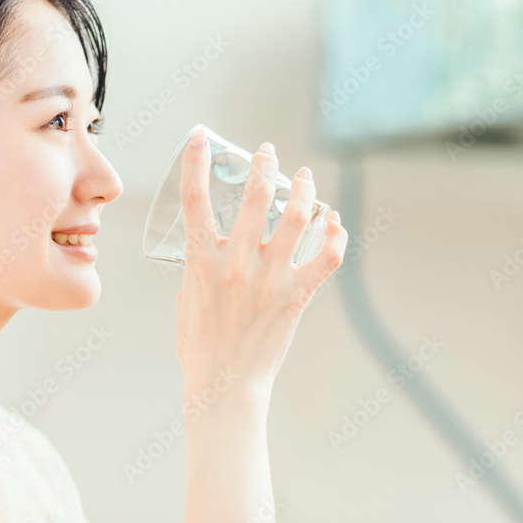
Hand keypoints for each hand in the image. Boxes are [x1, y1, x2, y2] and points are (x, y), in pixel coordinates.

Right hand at [174, 128, 347, 401]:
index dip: (195, 162)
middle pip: (255, 197)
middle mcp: (237, 264)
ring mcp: (270, 279)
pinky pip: (327, 257)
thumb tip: (214, 243)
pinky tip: (334, 221)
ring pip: (298, 217)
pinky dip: (335, 234)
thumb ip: (199, 264)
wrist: (224, 386)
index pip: (194, 199)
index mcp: (201, 262)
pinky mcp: (297, 296)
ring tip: (305, 178)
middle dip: (263, 165)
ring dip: (304, 190)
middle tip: (267, 152)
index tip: (201, 137)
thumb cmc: (199, 345)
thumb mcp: (186, 296)